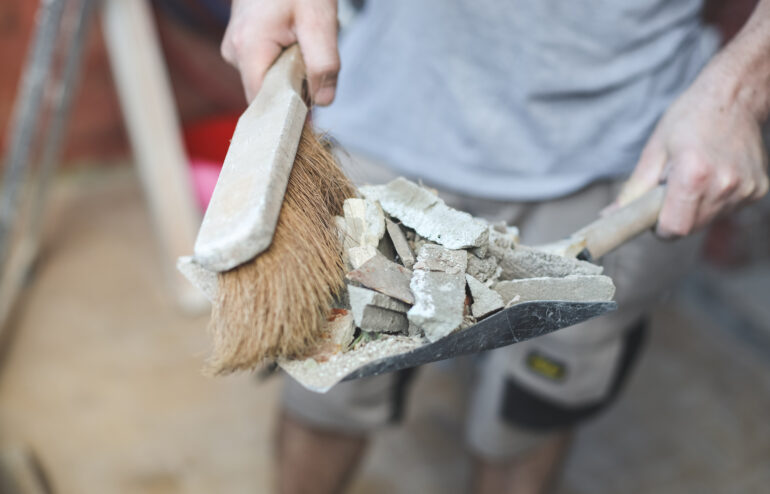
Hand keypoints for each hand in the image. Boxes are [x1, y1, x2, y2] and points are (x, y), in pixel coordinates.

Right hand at [221, 0, 339, 104]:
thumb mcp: (319, 21)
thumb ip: (324, 65)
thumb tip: (323, 102)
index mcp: (248, 49)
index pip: (264, 104)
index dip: (288, 111)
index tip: (311, 110)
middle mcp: (234, 52)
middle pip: (266, 93)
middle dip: (293, 89)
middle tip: (313, 64)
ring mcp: (234, 47)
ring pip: (267, 79)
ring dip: (290, 73)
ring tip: (303, 44)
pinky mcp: (241, 43)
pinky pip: (264, 66)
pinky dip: (284, 62)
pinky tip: (294, 41)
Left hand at [617, 68, 768, 237]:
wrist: (734, 96)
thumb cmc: (690, 118)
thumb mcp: (654, 150)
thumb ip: (634, 189)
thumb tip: (611, 216)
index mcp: (694, 175)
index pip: (674, 229)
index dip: (659, 228)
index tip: (653, 216)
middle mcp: (724, 185)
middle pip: (690, 228)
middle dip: (675, 216)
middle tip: (672, 187)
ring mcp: (745, 189)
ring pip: (709, 221)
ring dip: (696, 208)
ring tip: (695, 176)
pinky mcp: (758, 190)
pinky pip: (727, 210)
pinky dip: (715, 200)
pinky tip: (715, 174)